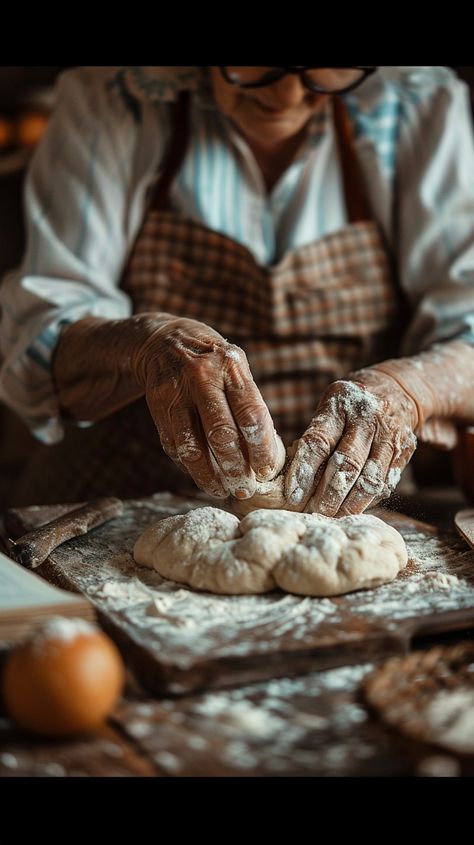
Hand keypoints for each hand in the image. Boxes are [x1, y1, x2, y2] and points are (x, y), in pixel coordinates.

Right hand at [134, 316, 284, 499]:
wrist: (166, 340)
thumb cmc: (214, 363)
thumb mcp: (236, 369)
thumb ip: (249, 405)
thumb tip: (266, 455)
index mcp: (230, 367)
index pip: (251, 414)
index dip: (260, 448)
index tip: (267, 470)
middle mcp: (201, 376)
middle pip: (221, 433)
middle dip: (235, 467)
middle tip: (245, 488)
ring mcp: (175, 392)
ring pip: (192, 446)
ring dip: (209, 476)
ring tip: (223, 490)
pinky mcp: (157, 406)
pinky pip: (173, 445)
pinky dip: (189, 466)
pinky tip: (202, 476)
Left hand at [284, 370, 417, 515]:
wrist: (398, 390)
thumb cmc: (349, 406)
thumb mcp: (329, 408)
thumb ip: (315, 437)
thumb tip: (293, 478)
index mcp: (340, 405)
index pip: (319, 442)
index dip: (304, 472)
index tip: (292, 495)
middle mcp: (367, 419)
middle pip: (347, 464)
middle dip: (328, 493)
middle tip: (313, 512)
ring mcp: (389, 436)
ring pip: (370, 478)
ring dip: (350, 503)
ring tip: (333, 517)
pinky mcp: (404, 452)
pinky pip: (385, 483)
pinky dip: (368, 501)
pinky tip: (353, 511)